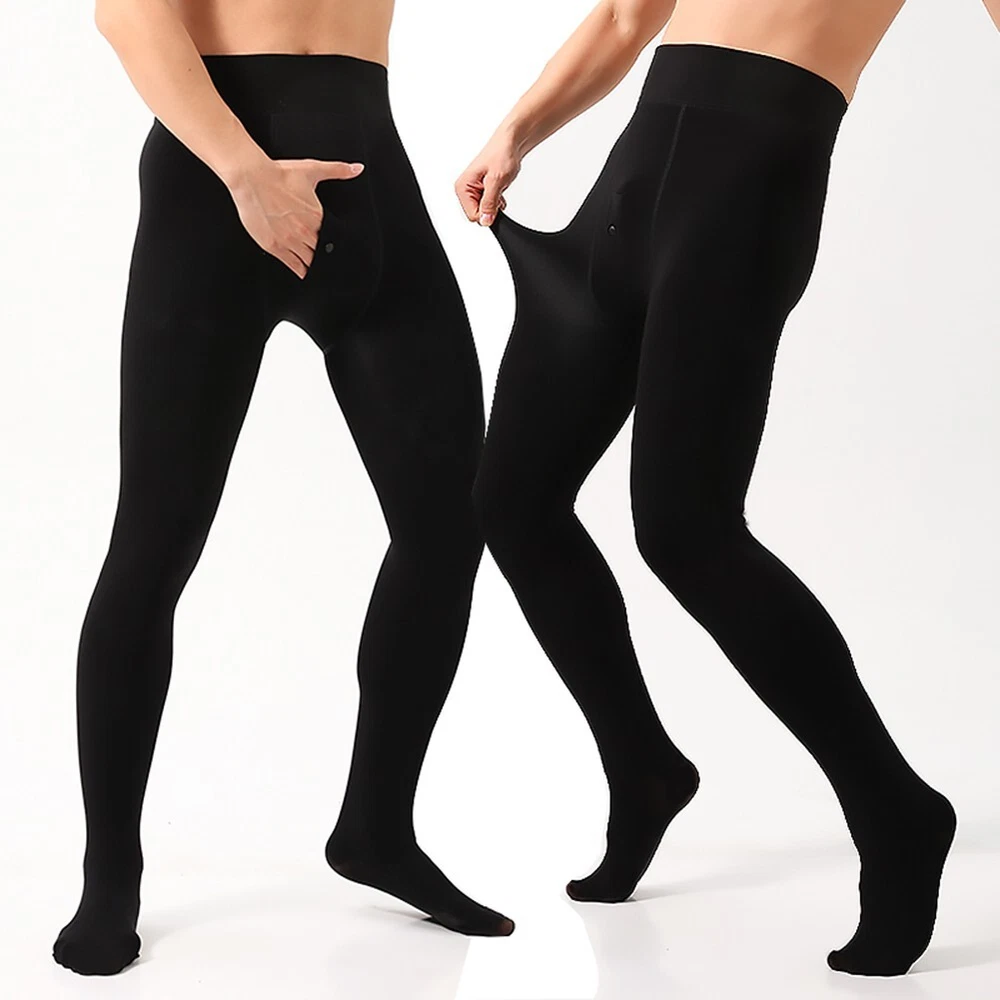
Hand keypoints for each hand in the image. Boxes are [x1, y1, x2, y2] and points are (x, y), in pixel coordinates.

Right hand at [226, 158, 364, 277]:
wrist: (252, 178)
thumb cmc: (279, 174)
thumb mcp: (313, 170)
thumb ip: (338, 170)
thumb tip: (358, 168)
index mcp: (316, 218)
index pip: (330, 238)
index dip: (331, 243)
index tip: (333, 248)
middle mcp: (304, 232)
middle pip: (319, 252)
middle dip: (322, 256)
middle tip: (325, 261)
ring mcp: (288, 241)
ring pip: (307, 260)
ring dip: (312, 264)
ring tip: (315, 269)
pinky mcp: (273, 245)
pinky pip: (291, 264)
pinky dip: (299, 270)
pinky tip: (302, 273)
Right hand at [455, 132, 519, 226]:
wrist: (510, 143)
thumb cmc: (501, 154)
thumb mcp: (496, 181)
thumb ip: (489, 203)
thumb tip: (485, 221)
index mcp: (462, 187)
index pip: (473, 216)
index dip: (487, 212)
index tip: (494, 199)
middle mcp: (465, 190)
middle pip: (478, 215)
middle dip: (491, 207)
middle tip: (497, 191)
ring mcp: (473, 191)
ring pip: (485, 211)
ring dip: (495, 203)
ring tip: (498, 186)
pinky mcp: (481, 191)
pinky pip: (489, 206)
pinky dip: (497, 200)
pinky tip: (499, 187)